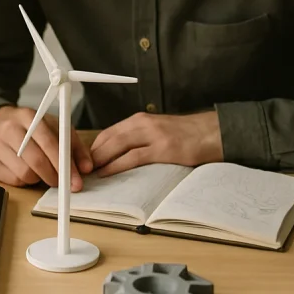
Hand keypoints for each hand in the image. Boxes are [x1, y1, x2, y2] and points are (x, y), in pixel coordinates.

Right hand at [0, 105, 92, 191]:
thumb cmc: (30, 128)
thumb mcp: (54, 128)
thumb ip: (74, 146)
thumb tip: (87, 168)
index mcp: (28, 116)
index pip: (49, 142)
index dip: (65, 164)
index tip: (76, 181)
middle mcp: (9, 129)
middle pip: (36, 161)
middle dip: (54, 176)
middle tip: (63, 183)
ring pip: (25, 174)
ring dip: (39, 178)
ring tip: (41, 171)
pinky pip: (14, 181)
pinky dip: (25, 181)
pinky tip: (27, 171)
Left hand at [90, 110, 221, 176]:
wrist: (212, 132)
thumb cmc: (185, 134)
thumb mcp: (157, 129)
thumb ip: (139, 137)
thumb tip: (117, 154)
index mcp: (140, 120)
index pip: (108, 132)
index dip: (93, 147)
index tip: (84, 160)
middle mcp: (143, 124)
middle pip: (108, 138)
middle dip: (92, 155)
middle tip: (82, 170)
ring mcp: (153, 135)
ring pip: (116, 146)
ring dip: (100, 160)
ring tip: (90, 174)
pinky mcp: (163, 149)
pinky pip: (133, 157)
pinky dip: (116, 165)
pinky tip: (107, 173)